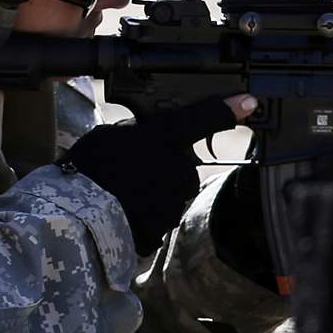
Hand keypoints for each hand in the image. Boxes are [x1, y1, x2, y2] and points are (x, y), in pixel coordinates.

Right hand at [61, 94, 257, 254]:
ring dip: (147, 192)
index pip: (202, 118)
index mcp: (165, 139)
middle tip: (124, 168)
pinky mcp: (165, 229)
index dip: (228, 109)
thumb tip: (141, 136)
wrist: (82, 218)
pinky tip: (118, 211)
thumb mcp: (108, 133)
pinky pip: (154, 217)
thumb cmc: (90, 168)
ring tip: (114, 192)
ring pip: (166, 193)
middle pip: (177, 165)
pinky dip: (140, 215)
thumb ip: (134, 132)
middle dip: (158, 166)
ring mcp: (175, 202)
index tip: (250, 103)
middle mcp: (180, 168)